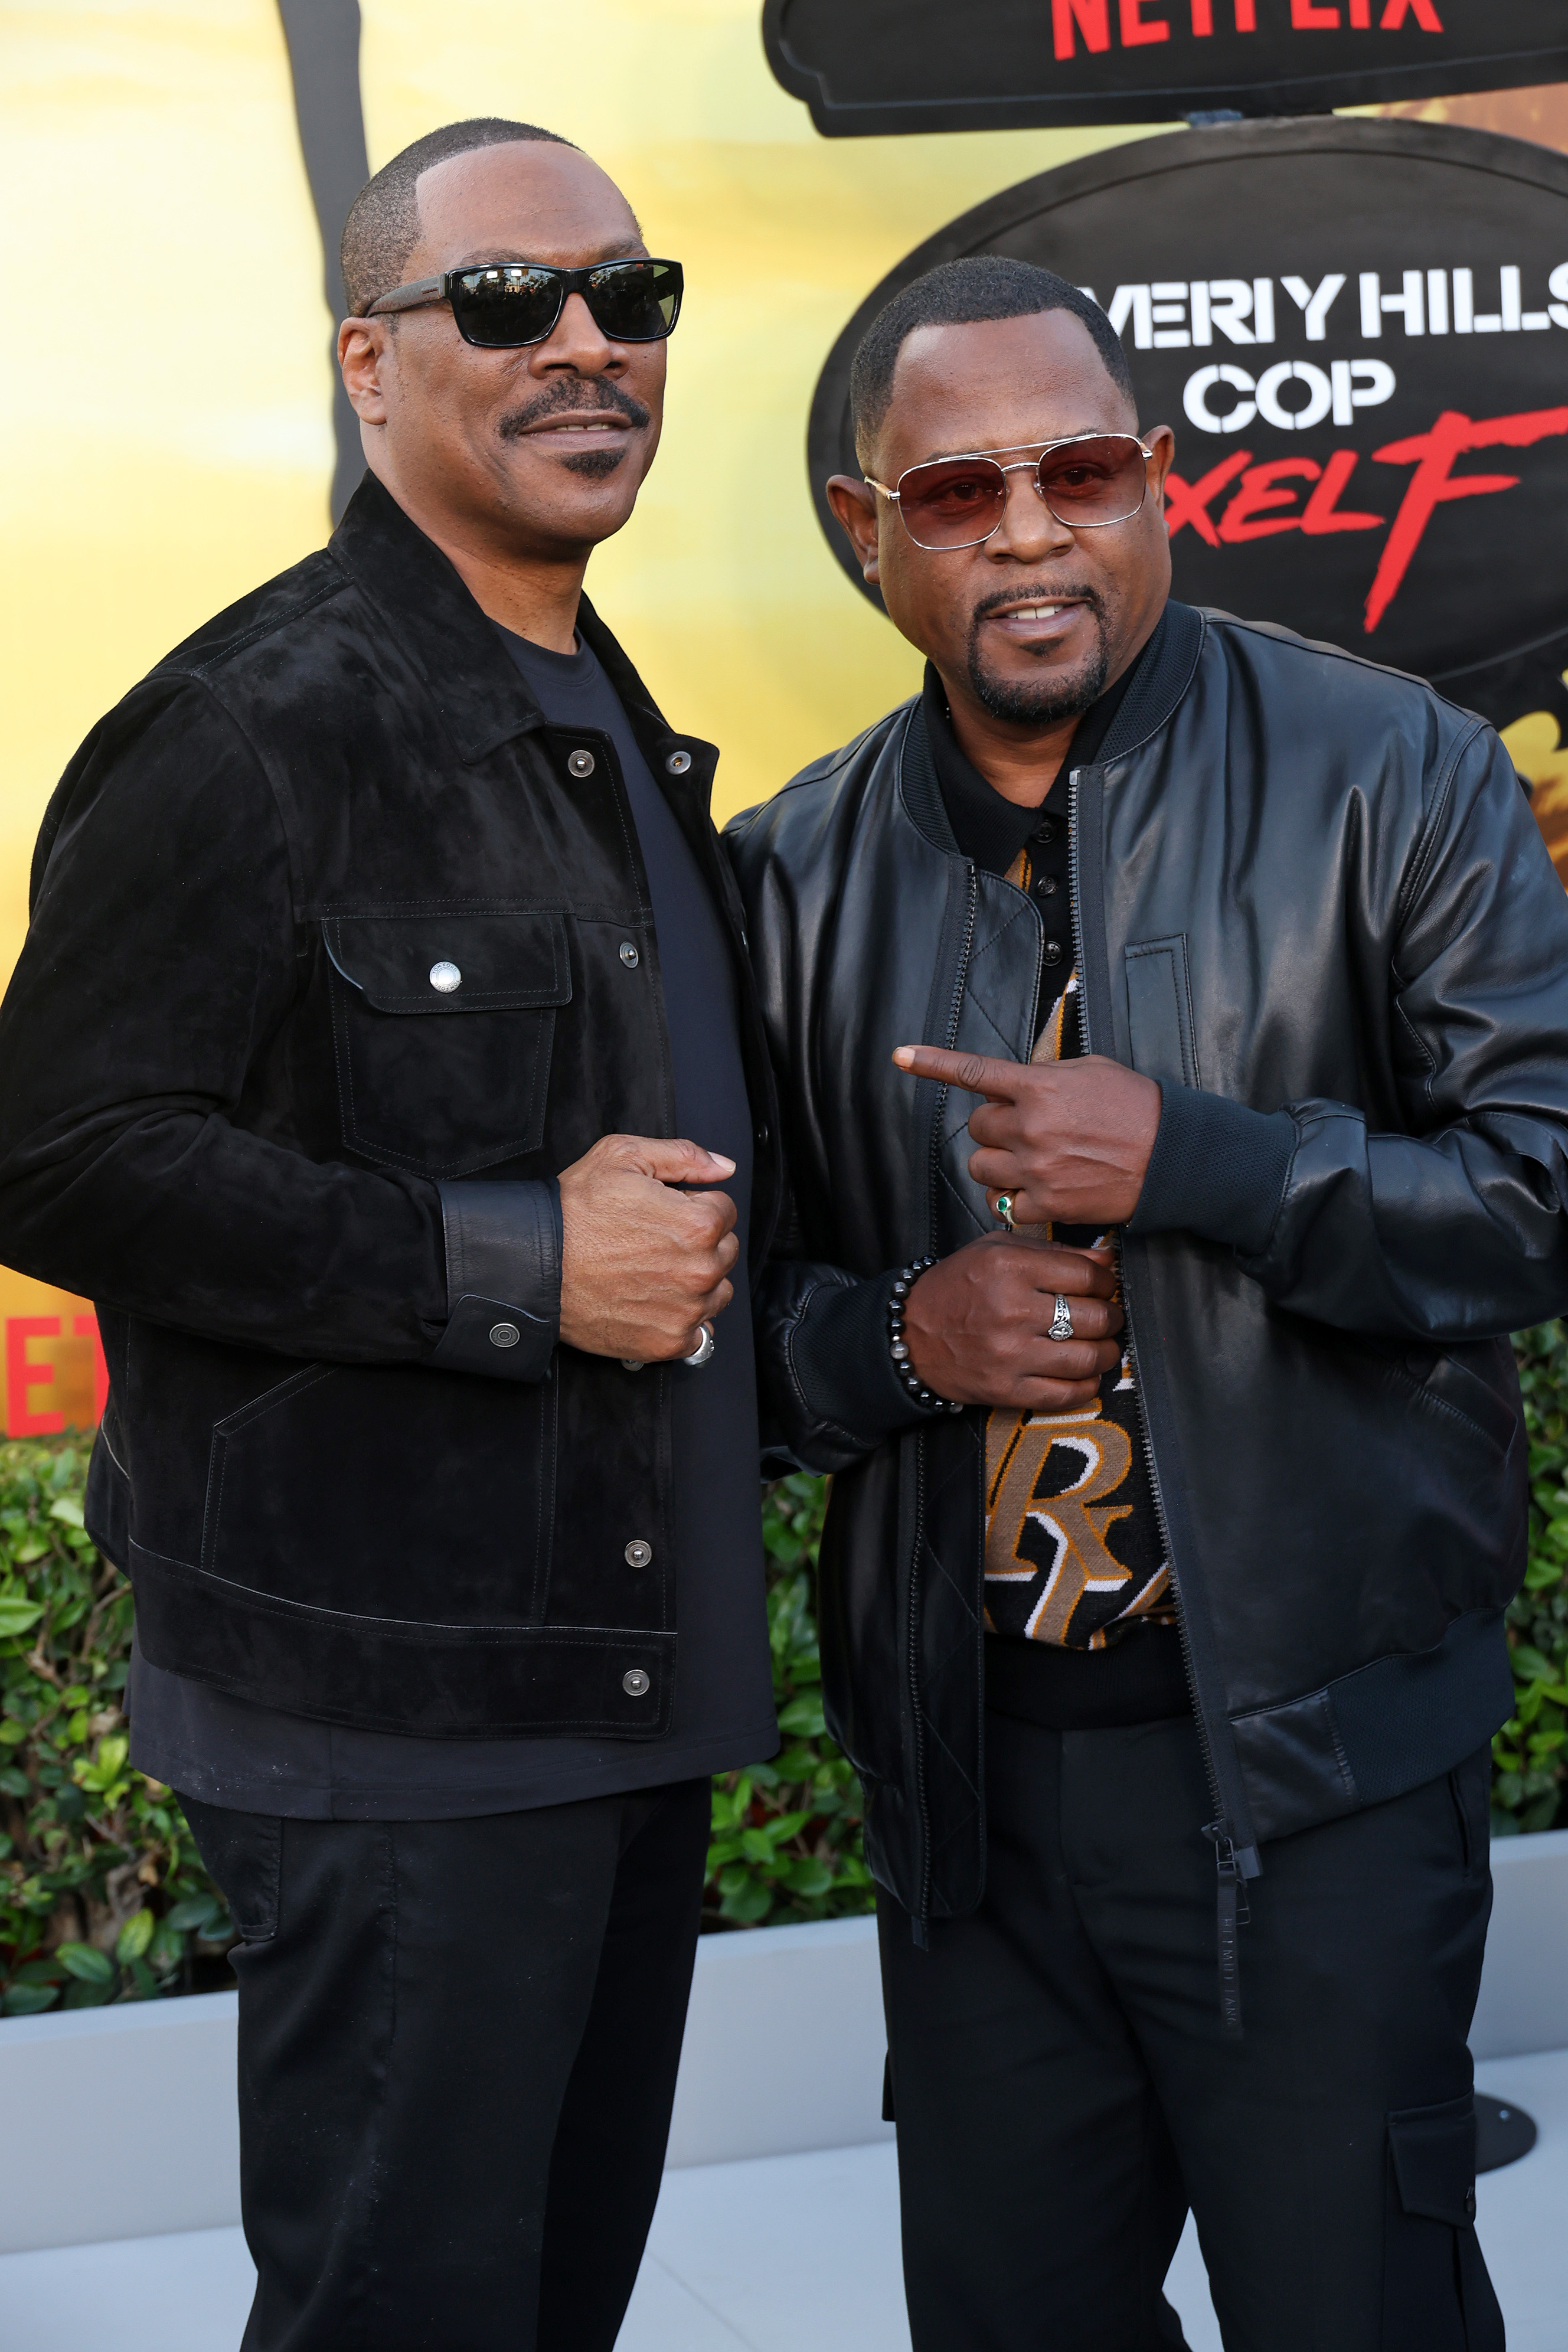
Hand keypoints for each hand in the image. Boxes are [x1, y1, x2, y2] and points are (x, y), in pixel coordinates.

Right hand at [558, 1135, 738, 1360]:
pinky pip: (699, 1333)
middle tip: (655, 1242)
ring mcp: (686, 1310)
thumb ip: (683, 1156)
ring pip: (717, 1293)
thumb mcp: (623, 1156)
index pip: (724, 1211)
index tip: (665, 1214)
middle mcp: (700, 1271)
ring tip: (653, 1273)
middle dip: (700, 1244)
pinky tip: (654, 1303)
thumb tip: (723, 1167)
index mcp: (698, 1223)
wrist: (533, 1265)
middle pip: (725, 1252)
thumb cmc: (573, 1212)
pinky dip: (682, 1320)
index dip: (693, 1206)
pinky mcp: (669, 1342)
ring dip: (697, 1283)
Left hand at [891, 1045, 1160, 1228]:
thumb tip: (1017, 1080)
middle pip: (976, 1127)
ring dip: (997, 1164)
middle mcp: (1030, 1125)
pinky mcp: (1046, 1203)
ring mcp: (1035, 1167)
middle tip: (1025, 1131)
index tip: (900, 1055)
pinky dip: (1014, 1200)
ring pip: (982, 1168)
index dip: (932, 1063)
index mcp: (1039, 1086)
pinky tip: (1038, 1191)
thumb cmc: (1137, 1108)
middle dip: (994, 1128)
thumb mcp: (1092, 1070)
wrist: (1173, 1156)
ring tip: (1031, 1162)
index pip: (975, 1071)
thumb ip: (1047, 1074)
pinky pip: (1004, 1205)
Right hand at [904, 1234, 1123, 1410]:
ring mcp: (1010, 1354)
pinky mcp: (1006, 1390)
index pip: (1087, 1276)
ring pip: (1088, 1358)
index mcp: (1010, 1267)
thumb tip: (1106, 1261)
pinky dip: (1087, 1386)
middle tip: (1109, 1317)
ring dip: (1107, 1353)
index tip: (1106, 1287)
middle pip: (1094, 1318)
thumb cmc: (957, 1286)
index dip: (1107, 1283)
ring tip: (1103, 1346)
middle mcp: (1012, 1310)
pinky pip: (1066, 1394)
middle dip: (1112, 1318)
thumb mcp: (997, 1249)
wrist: (911, 1333)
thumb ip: (1053, 1250)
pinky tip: (1086, 1375)